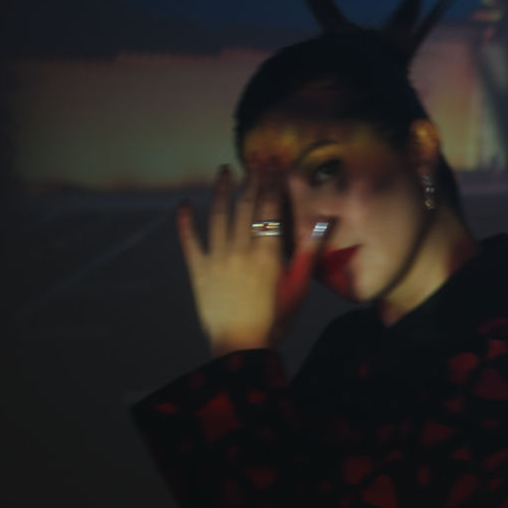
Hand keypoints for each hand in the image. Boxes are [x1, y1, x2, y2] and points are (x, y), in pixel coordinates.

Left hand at [176, 162, 331, 356]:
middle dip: (251, 182)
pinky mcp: (199, 271)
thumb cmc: (276, 319)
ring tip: (224, 171)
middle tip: (254, 161)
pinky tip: (184, 204)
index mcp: (267, 254)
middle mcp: (241, 251)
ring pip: (218, 217)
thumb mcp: (298, 286)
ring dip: (221, 191)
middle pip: (245, 208)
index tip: (274, 167)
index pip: (269, 210)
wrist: (241, 346)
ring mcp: (217, 259)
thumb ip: (308, 252)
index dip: (272, 186)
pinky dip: (185, 222)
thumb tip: (324, 224)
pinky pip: (190, 241)